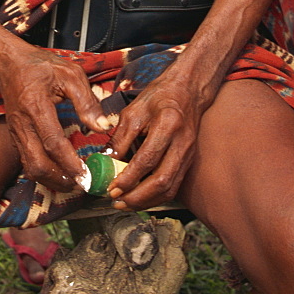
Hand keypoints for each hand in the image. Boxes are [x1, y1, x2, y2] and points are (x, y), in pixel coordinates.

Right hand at [0, 41, 111, 192]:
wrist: (10, 64)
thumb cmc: (41, 66)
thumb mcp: (70, 75)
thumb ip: (87, 102)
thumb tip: (102, 127)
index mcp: (36, 106)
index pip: (53, 142)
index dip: (69, 163)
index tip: (85, 175)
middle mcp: (22, 124)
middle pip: (37, 163)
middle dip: (59, 179)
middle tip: (81, 184)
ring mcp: (16, 132)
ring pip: (30, 167)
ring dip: (51, 179)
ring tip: (72, 182)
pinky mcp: (16, 137)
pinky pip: (26, 161)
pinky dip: (43, 171)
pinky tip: (59, 172)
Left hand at [102, 61, 218, 210]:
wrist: (187, 90)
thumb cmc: (159, 97)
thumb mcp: (133, 111)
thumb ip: (120, 138)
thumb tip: (104, 162)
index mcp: (168, 124)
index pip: (147, 159)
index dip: (129, 178)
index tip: (112, 187)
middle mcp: (182, 142)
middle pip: (162, 181)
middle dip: (137, 197)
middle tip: (116, 200)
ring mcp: (189, 154)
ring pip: (170, 189)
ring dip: (146, 201)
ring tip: (125, 203)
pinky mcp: (189, 161)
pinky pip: (174, 185)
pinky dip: (156, 196)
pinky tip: (140, 198)